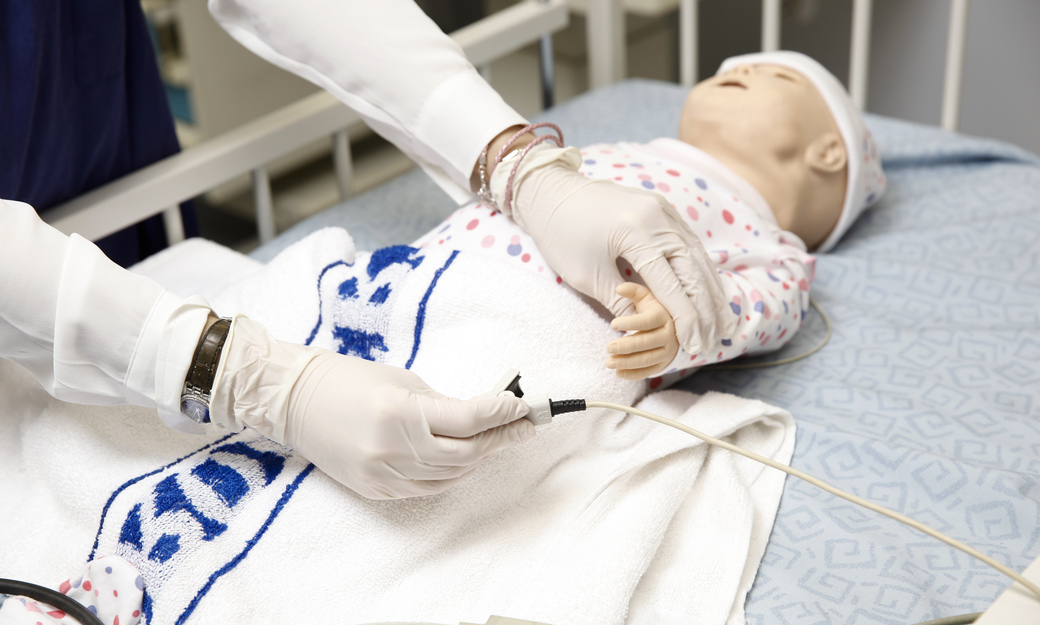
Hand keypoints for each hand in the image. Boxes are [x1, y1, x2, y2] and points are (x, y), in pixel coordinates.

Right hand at [211, 317, 533, 498]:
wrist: (294, 401)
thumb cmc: (348, 379)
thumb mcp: (402, 380)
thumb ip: (443, 404)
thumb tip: (483, 416)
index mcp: (400, 412)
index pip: (468, 421)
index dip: (502, 415)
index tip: (523, 407)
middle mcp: (393, 448)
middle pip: (466, 454)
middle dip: (500, 438)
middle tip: (523, 425)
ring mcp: (383, 474)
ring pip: (451, 476)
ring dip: (480, 458)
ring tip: (499, 440)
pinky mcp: (375, 490)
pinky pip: (427, 489)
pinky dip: (452, 475)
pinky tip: (465, 459)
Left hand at [509, 152, 735, 354]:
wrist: (554, 193)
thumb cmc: (563, 236)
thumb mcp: (587, 275)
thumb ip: (620, 302)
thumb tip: (647, 328)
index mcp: (636, 232)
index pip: (671, 284)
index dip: (685, 319)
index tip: (694, 346)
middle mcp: (658, 217)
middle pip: (693, 270)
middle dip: (705, 310)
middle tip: (712, 341)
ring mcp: (664, 210)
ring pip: (697, 256)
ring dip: (711, 292)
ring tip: (721, 323)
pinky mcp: (663, 209)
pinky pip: (690, 243)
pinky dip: (702, 271)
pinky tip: (710, 293)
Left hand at [605, 283, 679, 379]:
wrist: (675, 329)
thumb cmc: (654, 311)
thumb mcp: (646, 298)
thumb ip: (633, 291)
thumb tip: (619, 288)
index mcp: (663, 317)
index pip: (647, 321)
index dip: (630, 323)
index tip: (612, 324)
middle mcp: (668, 335)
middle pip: (646, 342)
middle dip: (626, 346)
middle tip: (608, 347)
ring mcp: (667, 351)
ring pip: (647, 359)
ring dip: (627, 363)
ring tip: (609, 362)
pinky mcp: (664, 364)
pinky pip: (649, 371)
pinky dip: (633, 374)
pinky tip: (618, 372)